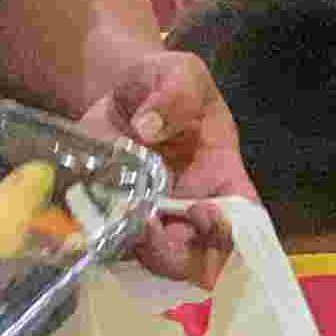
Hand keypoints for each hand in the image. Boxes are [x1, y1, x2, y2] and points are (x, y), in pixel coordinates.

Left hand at [77, 48, 255, 281]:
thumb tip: (149, 127)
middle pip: (201, 258)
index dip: (233, 234)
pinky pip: (116, 249)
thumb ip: (175, 94)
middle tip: (145, 223)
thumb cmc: (162, 81)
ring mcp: (156, 220)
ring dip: (138, 250)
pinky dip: (103, 242)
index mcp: (222, 176)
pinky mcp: (118, 221)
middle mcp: (193, 209)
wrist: (118, 90)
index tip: (204, 214)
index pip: (245, 220)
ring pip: (157, 262)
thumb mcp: (179, 73)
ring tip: (116, 214)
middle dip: (176, 254)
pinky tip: (90, 219)